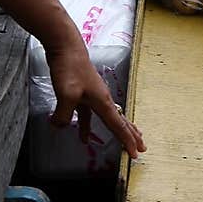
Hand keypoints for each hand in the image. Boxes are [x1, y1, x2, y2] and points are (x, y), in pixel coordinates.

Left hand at [45, 27, 145, 159]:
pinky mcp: (83, 94)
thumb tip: (60, 126)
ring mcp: (94, 96)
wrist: (66, 47)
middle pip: (121, 122)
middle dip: (131, 136)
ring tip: (124, 142)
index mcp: (103, 102)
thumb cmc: (71, 68)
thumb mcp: (66, 94)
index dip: (127, 141)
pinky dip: (88, 126)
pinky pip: (89, 115)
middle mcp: (102, 100)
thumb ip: (64, 115)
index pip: (119, 126)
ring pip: (109, 118)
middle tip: (141, 148)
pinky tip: (83, 136)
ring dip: (117, 131)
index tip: (135, 154)